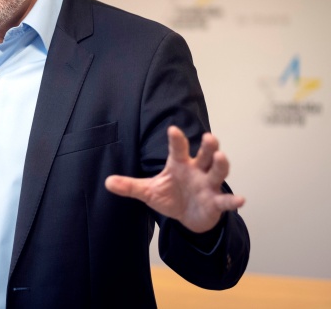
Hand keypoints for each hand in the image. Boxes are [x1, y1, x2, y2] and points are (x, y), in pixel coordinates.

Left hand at [105, 126, 244, 232]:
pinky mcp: (216, 202)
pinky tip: (241, 199)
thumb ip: (130, 186)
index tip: (173, 129)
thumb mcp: (148, 191)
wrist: (188, 217)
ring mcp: (208, 186)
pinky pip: (225, 201)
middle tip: (209, 136)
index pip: (177, 149)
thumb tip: (107, 182)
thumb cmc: (171, 197)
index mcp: (179, 164)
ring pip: (217, 172)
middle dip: (207, 146)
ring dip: (220, 165)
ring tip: (221, 156)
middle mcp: (197, 171)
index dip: (176, 139)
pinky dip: (232, 200)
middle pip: (204, 155)